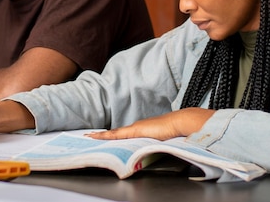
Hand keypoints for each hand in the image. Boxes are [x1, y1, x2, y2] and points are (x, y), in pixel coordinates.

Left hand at [87, 108, 214, 140]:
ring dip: (102, 135)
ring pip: (114, 133)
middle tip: (90, 136)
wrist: (179, 122)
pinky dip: (107, 136)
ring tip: (90, 137)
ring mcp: (135, 128)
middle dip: (103, 135)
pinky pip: (117, 134)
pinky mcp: (135, 130)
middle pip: (116, 132)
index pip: (124, 133)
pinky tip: (98, 137)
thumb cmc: (175, 131)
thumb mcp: (162, 138)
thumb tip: (156, 147)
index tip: (103, 136)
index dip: (113, 135)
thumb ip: (156, 142)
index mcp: (142, 129)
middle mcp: (136, 127)